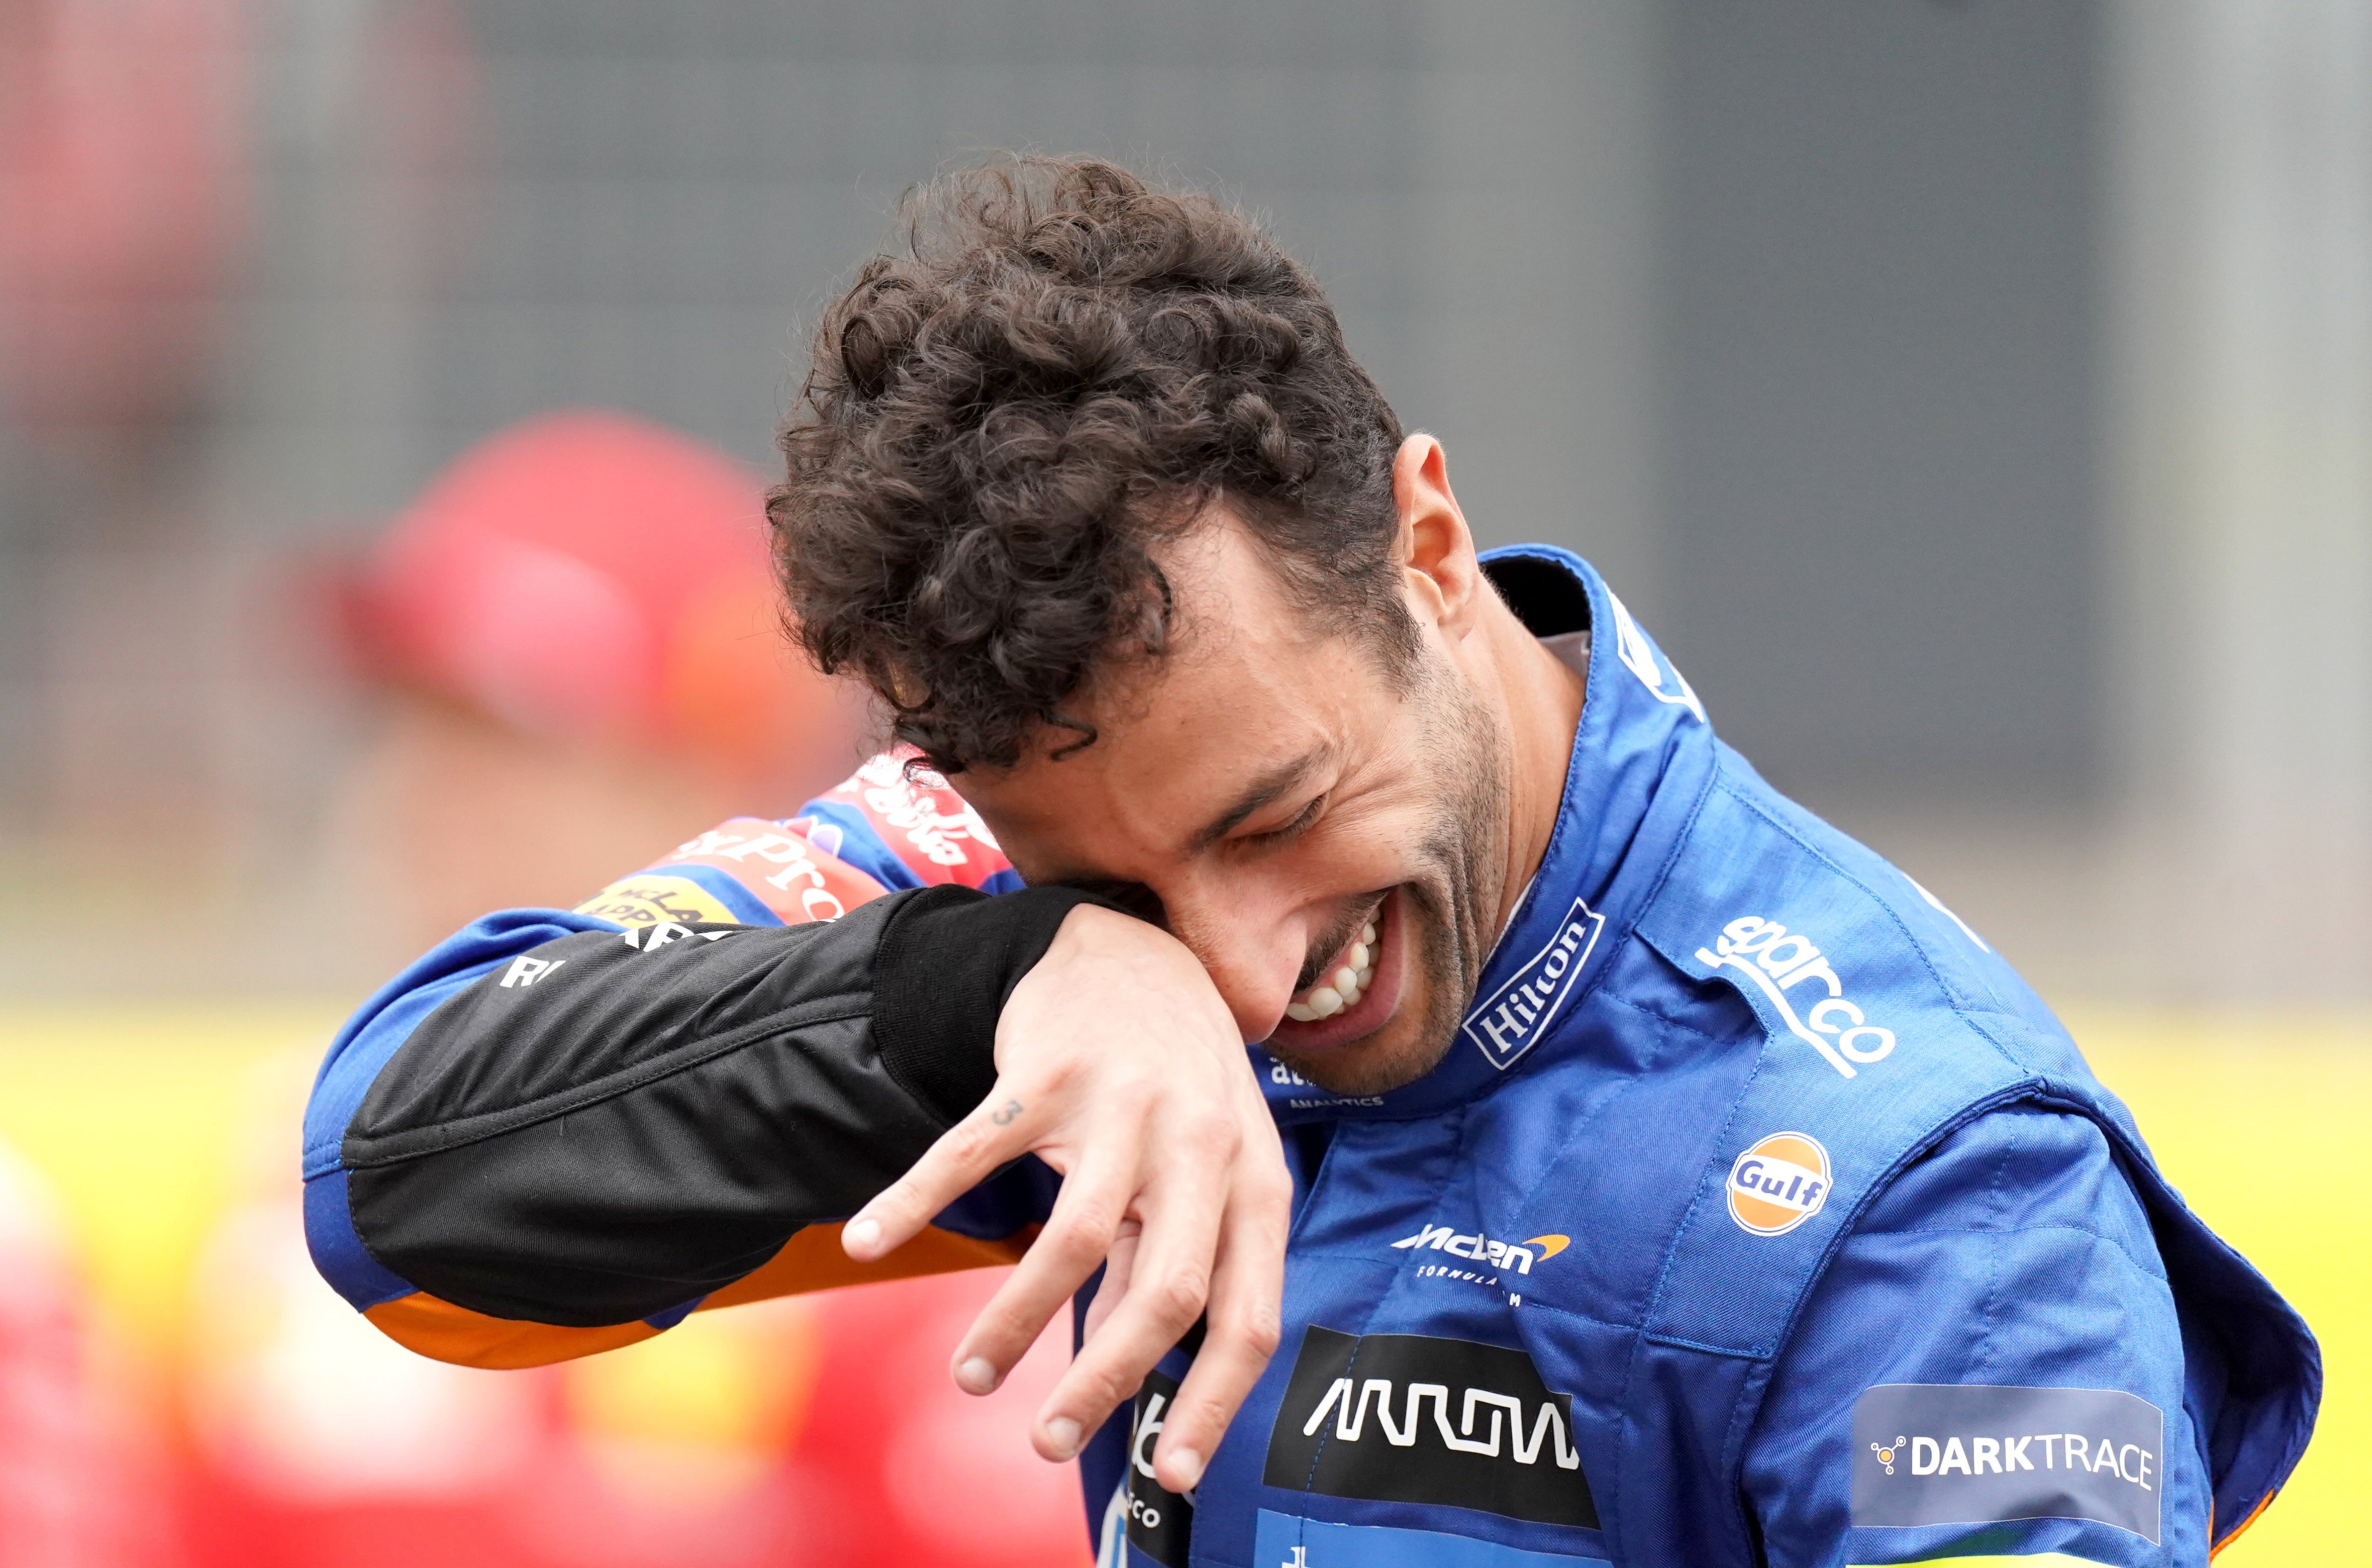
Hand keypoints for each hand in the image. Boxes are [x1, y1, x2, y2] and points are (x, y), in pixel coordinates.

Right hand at [840, 902, 1289, 1491]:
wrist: (1130, 951)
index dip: (1213, 1403)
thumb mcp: (1205, 1173)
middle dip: (1102, 1385)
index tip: (1170, 1475)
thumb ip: (1175, 1264)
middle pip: (1166, 1293)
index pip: (1248, 1317)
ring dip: (1013, 1324)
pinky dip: (913, 1202)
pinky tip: (868, 1240)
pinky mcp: (1046, 1068)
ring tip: (971, 1376)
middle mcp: (1201, 1144)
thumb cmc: (1176, 1086)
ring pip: (1069, 1241)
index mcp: (1253, 1183)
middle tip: (1046, 1444)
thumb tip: (1137, 1374)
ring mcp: (1124, 1103)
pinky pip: (972, 1151)